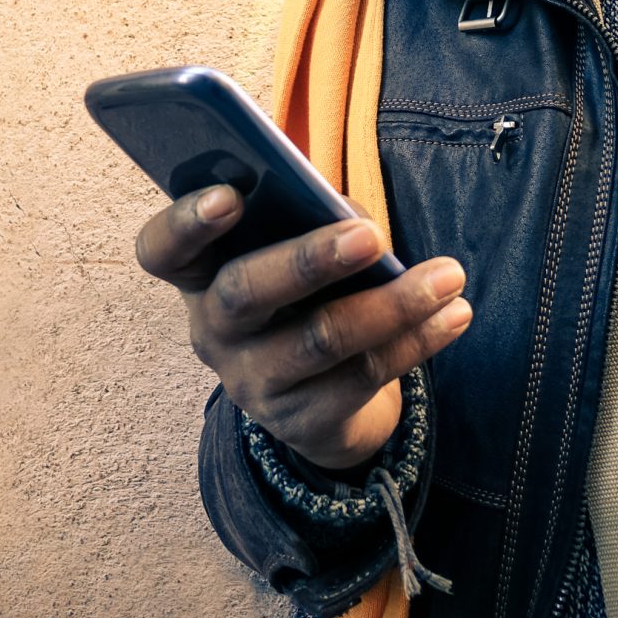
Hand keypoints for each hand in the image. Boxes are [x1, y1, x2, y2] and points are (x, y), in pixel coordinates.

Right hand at [133, 184, 472, 472]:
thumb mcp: (290, 255)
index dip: (186, 222)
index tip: (228, 195)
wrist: (318, 398)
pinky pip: (363, 377)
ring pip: (320, 339)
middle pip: (245, 291)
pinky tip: (454, 314)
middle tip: (370, 234)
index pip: (163, 249)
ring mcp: (252, 381)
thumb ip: (305, 224)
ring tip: (449, 275)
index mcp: (198, 275)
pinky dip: (416, 340)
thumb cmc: (303, 295)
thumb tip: (352, 219)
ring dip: (392, 303)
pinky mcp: (301, 421)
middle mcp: (212, 330)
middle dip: (308, 260)